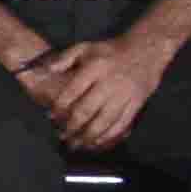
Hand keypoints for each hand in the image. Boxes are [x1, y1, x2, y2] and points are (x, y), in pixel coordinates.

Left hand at [45, 28, 184, 151]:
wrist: (146, 50)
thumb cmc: (110, 50)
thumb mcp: (85, 47)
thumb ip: (64, 58)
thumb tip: (45, 71)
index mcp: (95, 68)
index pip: (73, 91)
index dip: (60, 106)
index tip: (50, 116)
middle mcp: (110, 83)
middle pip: (88, 109)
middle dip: (72, 126)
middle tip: (61, 135)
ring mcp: (125, 95)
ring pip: (105, 120)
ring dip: (89, 135)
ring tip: (76, 144)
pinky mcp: (137, 103)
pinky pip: (122, 123)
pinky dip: (109, 135)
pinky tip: (98, 142)